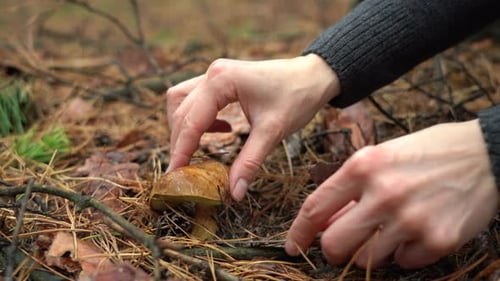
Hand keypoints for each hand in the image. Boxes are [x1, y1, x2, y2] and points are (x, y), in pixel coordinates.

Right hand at [167, 54, 339, 199]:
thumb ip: (249, 162)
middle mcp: (213, 73)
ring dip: (185, 127)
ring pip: (182, 101)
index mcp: (221, 81)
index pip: (191, 121)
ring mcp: (216, 73)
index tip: (174, 176)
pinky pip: (197, 98)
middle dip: (180, 142)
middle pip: (181, 112)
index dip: (181, 151)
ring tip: (196, 151)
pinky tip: (222, 130)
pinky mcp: (222, 79)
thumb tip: (234, 193)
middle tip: (184, 171)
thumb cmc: (297, 97)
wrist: (315, 76)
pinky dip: (200, 118)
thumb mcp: (272, 132)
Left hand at [285, 120, 498, 267]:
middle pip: (334, 244)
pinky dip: (404, 253)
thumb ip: (350, 189)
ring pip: (366, 260)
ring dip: (370, 251)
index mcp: (363, 166)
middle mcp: (383, 193)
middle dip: (333, 249)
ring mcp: (411, 218)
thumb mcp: (381, 157)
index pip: (315, 208)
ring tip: (388, 231)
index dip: (299, 232)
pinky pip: (403, 263)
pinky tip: (416, 232)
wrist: (485, 154)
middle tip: (343, 244)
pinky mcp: (438, 239)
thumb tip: (327, 223)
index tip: (293, 245)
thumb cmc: (427, 152)